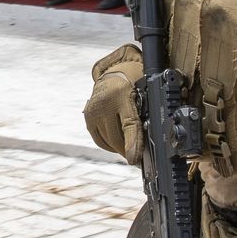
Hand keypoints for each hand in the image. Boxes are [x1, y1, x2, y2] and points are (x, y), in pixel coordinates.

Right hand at [83, 44, 143, 163]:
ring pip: (107, 141)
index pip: (129, 125)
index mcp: (122, 96)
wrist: (112, 78)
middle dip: (127, 150)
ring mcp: (93, 111)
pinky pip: (99, 140)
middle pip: (116, 137)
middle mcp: (105, 103)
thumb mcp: (142, 97)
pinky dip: (109, 145)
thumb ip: (144, 116)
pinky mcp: (88, 118)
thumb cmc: (132, 88)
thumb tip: (147, 143)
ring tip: (128, 149)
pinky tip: (117, 144)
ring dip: (119, 148)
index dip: (132, 144)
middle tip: (136, 157)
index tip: (134, 159)